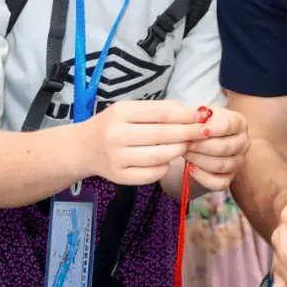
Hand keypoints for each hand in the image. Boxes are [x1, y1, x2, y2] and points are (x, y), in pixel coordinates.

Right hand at [80, 101, 206, 185]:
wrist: (82, 148)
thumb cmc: (112, 125)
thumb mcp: (128, 110)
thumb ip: (156, 110)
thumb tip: (190, 111)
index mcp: (120, 112)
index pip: (161, 113)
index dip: (186, 115)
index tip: (203, 115)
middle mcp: (117, 135)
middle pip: (163, 135)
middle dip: (189, 133)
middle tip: (204, 132)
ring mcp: (117, 158)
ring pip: (160, 156)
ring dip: (179, 151)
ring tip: (187, 145)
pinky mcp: (119, 177)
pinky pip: (151, 174)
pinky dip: (164, 168)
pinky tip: (168, 161)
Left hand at [183, 106, 249, 190]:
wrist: (205, 139)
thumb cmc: (202, 124)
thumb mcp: (201, 114)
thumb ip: (197, 115)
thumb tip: (192, 119)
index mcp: (240, 123)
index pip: (227, 125)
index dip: (208, 128)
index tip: (192, 129)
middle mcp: (244, 143)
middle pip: (224, 147)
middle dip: (200, 146)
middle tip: (185, 143)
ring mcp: (239, 162)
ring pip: (221, 165)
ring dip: (199, 160)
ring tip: (186, 153)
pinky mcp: (230, 178)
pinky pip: (219, 183)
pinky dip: (202, 177)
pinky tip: (191, 168)